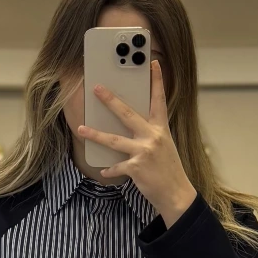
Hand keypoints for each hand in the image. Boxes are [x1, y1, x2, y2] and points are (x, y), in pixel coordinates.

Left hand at [77, 60, 196, 228]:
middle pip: (127, 114)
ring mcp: (144, 152)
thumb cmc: (168, 169)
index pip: (159, 100)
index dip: (157, 81)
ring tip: (81, 128)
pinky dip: (110, 169)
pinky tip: (104, 170)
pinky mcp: (137, 168)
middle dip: (110, 100)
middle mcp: (153, 137)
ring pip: (114, 140)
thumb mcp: (164, 146)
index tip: (153, 63)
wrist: (176, 194)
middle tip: (97, 88)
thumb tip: (130, 125)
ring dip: (95, 135)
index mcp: (161, 128)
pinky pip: (117, 166)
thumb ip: (149, 133)